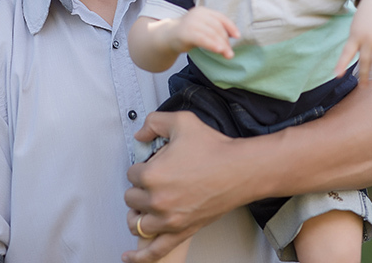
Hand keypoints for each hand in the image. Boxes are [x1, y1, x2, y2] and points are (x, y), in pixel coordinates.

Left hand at [122, 111, 247, 262]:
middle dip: (139, 188)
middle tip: (153, 181)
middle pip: (131, 198)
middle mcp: (157, 200)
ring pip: (137, 223)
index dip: (142, 166)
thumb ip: (154, 122)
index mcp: (152, 174)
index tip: (152, 164)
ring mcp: (169, 219)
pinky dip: (140, 256)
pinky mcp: (182, 231)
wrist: (241, 169)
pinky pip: (155, 250)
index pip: (131, 174)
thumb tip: (141, 134)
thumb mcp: (182, 121)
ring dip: (138, 213)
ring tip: (145, 206)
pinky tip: (130, 255)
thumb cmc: (215, 149)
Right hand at [163, 6, 239, 58]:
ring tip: (227, 55)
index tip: (237, 36)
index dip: (231, 27)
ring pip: (211, 33)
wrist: (167, 36)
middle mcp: (197, 15)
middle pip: (217, 27)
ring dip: (222, 45)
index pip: (221, 18)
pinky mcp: (185, 33)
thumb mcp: (202, 27)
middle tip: (230, 52)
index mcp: (203, 11)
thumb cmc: (188, 33)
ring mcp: (191, 23)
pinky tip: (218, 50)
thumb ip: (214, 30)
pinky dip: (212, 44)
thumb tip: (231, 38)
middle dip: (226, 40)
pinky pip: (202, 39)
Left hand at [333, 0, 371, 84]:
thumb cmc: (364, 19)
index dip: (341, 64)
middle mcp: (367, 38)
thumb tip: (352, 63)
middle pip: (364, 60)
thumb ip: (354, 45)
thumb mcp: (355, 28)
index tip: (337, 75)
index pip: (347, 52)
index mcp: (355, 36)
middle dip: (363, 75)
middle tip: (363, 88)